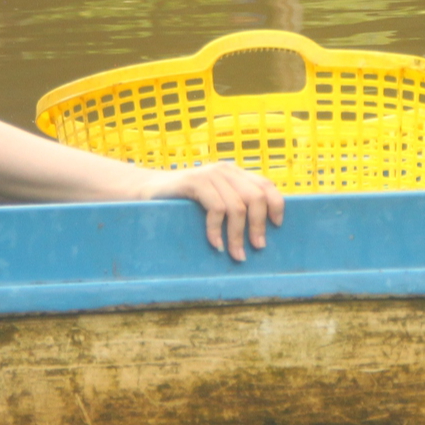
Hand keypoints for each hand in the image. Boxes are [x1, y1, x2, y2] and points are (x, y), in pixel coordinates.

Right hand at [143, 162, 286, 260]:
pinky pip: (216, 208)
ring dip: (237, 235)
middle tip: (257, 247)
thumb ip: (233, 205)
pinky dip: (217, 230)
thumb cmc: (184, 203)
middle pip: (256, 197)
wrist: (147, 191)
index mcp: (234, 173)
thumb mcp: (213, 200)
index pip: (266, 184)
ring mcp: (209, 175)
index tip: (277, 226)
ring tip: (235, 254)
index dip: (276, 204)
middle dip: (258, 225)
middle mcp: (225, 170)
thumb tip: (260, 233)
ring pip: (237, 207)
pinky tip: (215, 244)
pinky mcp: (193, 182)